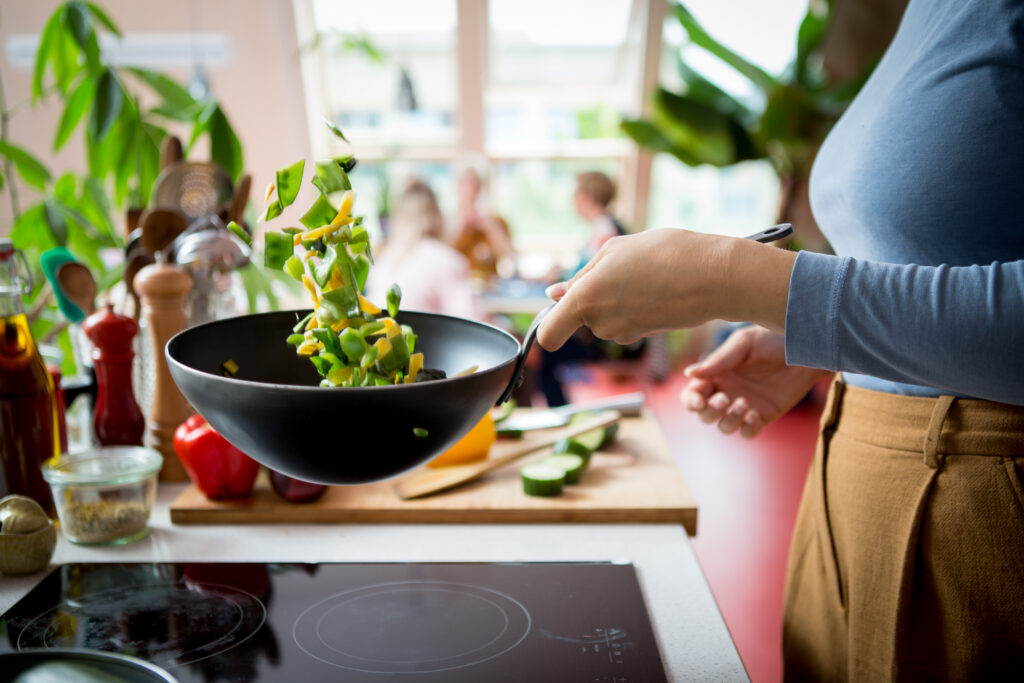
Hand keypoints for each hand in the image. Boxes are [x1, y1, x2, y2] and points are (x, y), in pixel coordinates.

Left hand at [537, 229, 794, 350]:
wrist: (715, 276)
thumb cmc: (665, 253)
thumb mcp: (615, 250)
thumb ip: (581, 276)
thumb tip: (555, 295)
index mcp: (585, 299)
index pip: (548, 336)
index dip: (548, 325)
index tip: (557, 310)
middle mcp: (599, 323)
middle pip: (581, 316)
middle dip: (593, 296)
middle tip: (623, 269)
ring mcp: (622, 333)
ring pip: (605, 317)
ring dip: (617, 298)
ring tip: (644, 275)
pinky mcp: (643, 335)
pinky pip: (626, 320)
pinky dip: (635, 306)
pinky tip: (657, 288)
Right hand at [681, 325, 832, 436]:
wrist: (805, 350)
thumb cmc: (772, 340)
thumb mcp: (743, 345)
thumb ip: (717, 361)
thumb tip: (688, 374)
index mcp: (716, 376)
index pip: (692, 395)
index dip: (691, 401)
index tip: (699, 400)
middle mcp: (727, 393)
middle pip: (704, 415)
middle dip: (710, 411)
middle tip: (725, 398)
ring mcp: (745, 406)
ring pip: (724, 427)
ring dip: (729, 420)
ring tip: (745, 404)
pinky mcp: (764, 416)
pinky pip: (748, 432)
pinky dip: (748, 428)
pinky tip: (756, 414)